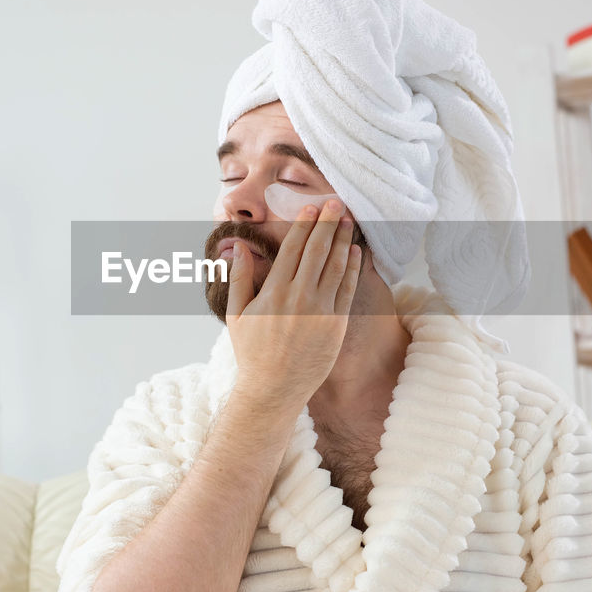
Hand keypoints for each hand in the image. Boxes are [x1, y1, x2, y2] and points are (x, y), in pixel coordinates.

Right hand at [225, 198, 362, 412]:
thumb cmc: (252, 352)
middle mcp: (299, 297)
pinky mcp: (336, 324)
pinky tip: (355, 250)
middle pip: (316, 251)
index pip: (292, 249)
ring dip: (342, 239)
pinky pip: (347, 288)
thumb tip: (238, 247)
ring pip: (335, 266)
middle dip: (326, 223)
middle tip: (335, 202)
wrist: (275, 388)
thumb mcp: (236, 314)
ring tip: (347, 219)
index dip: (303, 226)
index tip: (310, 208)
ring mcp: (320, 311)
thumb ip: (238, 278)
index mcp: (274, 292)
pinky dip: (353, 267)